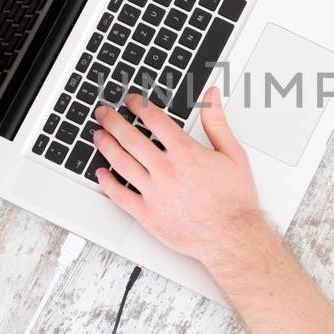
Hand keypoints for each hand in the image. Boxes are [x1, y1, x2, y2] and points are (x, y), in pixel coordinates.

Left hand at [92, 88, 266, 264]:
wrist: (232, 237)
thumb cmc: (235, 201)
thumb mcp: (233, 154)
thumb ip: (218, 122)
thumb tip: (212, 96)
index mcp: (185, 153)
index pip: (155, 121)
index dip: (140, 106)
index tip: (132, 101)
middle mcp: (166, 170)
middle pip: (131, 138)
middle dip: (114, 121)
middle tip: (104, 113)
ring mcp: (154, 193)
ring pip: (121, 163)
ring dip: (106, 146)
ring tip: (99, 135)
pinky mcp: (147, 215)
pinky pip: (120, 195)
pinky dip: (107, 182)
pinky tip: (101, 173)